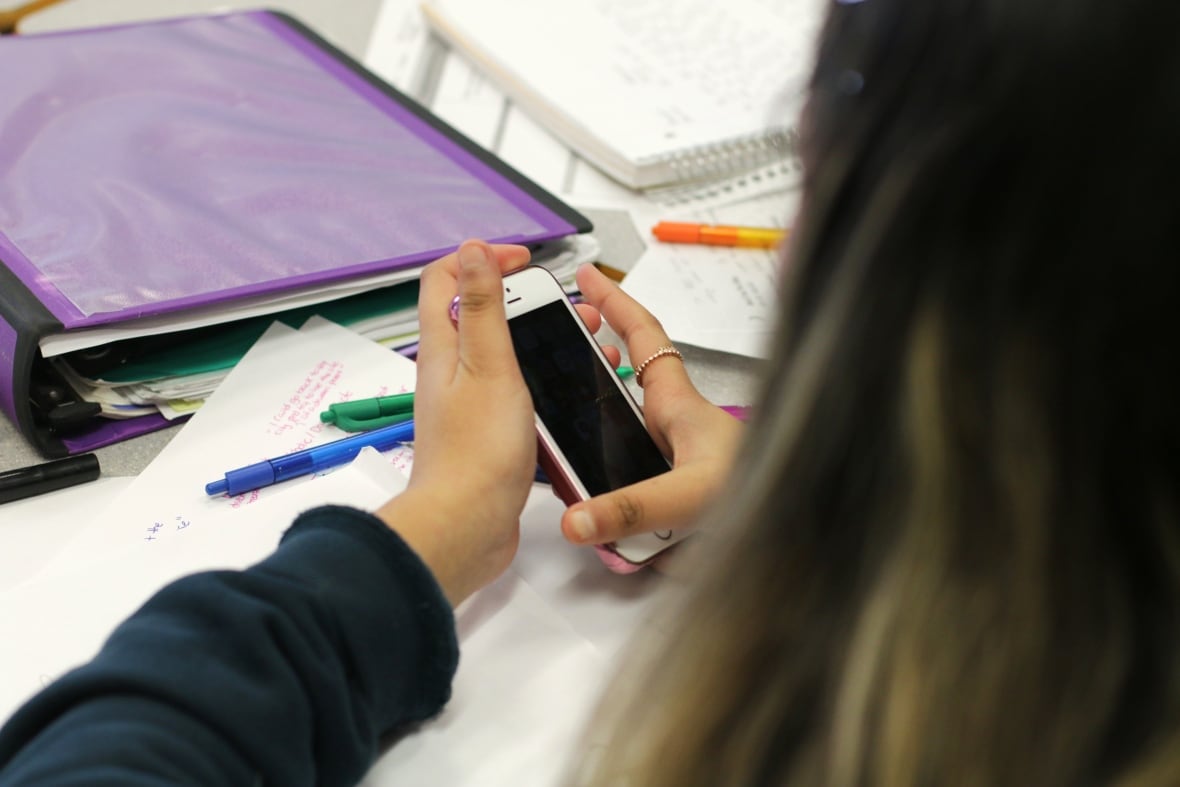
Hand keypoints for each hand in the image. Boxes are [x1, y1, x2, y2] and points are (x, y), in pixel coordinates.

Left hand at [375, 240, 532, 604]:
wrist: (467, 526)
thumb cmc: (476, 454)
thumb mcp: (488, 365)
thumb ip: (484, 306)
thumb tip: (472, 249)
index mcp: (444, 348)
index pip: (446, 279)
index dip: (482, 258)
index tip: (523, 259)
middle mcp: (450, 372)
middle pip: (480, 315)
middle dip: (525, 299)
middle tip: (565, 305)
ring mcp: (467, 404)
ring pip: (502, 354)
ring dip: (539, 340)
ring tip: (581, 344)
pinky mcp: (485, 434)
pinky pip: (513, 391)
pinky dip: (541, 380)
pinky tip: (567, 390)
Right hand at [559, 264, 743, 552]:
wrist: (805, 524)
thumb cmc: (763, 494)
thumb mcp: (689, 498)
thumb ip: (630, 510)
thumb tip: (575, 519)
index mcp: (676, 405)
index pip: (641, 337)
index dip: (613, 303)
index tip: (585, 276)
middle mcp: (672, 425)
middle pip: (621, 380)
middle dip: (588, 362)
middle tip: (552, 351)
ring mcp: (673, 458)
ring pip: (622, 431)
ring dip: (593, 426)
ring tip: (561, 431)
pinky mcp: (675, 493)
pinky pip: (630, 481)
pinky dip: (608, 481)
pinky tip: (594, 505)